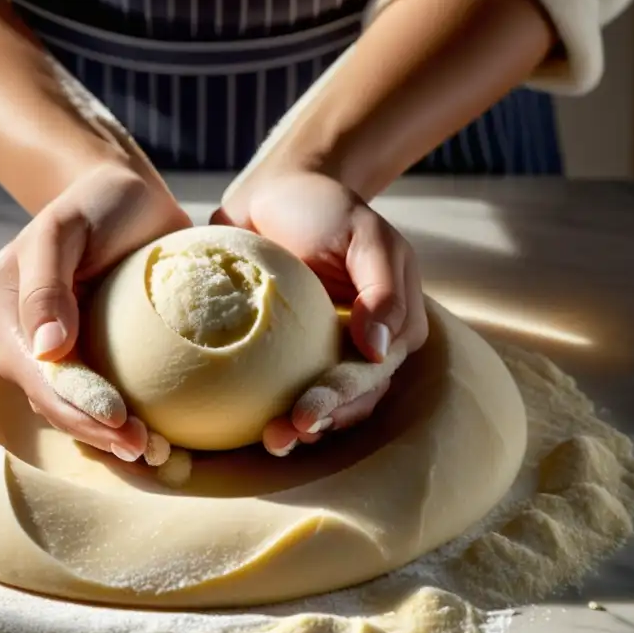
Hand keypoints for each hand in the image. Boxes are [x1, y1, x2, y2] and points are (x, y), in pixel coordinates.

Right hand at [0, 163, 191, 460]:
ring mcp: (69, 354)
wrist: (128, 196)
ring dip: (111, 437)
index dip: (74, 404)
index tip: (118, 420)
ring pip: (79, 409)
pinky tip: (162, 437)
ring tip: (154, 453)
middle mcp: (34, 343)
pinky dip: (130, 419)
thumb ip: (47, 282)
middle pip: (56, 402)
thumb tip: (47, 350)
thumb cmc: (94, 205)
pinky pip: (109, 397)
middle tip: (142, 448)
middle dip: (95, 431)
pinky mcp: (103, 358)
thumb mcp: (63, 229)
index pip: (38, 374)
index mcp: (13, 315)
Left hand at [215, 171, 427, 455]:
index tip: (308, 414)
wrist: (274, 191)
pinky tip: (242, 422)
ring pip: (316, 403)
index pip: (371, 375)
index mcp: (390, 327)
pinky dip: (263, 406)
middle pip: (345, 400)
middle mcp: (358, 348)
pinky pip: (276, 387)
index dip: (342, 400)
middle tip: (281, 435)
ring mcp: (318, 353)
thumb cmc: (326, 207)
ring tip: (267, 441)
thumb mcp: (366, 234)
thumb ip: (383, 288)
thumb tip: (378, 348)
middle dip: (316, 422)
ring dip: (293, 429)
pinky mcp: (278, 353)